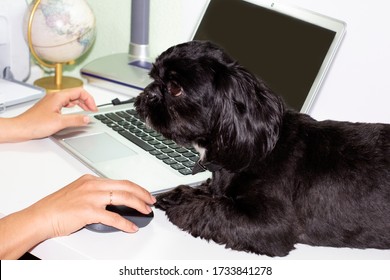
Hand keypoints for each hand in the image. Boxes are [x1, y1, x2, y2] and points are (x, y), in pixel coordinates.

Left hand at [0, 87, 97, 141]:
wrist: (21, 128)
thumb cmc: (35, 124)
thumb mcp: (59, 123)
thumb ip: (76, 120)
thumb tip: (88, 118)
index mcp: (58, 97)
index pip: (80, 92)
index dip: (90, 100)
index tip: (94, 109)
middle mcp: (55, 97)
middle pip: (76, 94)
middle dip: (87, 102)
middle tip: (92, 111)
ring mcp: (52, 101)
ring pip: (71, 99)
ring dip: (81, 104)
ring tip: (86, 112)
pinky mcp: (50, 107)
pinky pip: (65, 103)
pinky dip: (73, 107)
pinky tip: (75, 113)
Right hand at [0, 174, 155, 258]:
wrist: (40, 217)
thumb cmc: (56, 208)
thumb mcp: (78, 193)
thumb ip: (95, 194)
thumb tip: (112, 201)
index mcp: (91, 180)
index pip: (119, 181)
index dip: (135, 187)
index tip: (143, 193)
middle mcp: (93, 185)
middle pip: (125, 186)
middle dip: (142, 193)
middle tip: (150, 201)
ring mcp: (91, 197)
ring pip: (123, 198)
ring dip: (138, 205)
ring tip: (145, 211)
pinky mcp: (88, 211)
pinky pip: (113, 217)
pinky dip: (125, 223)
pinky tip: (130, 227)